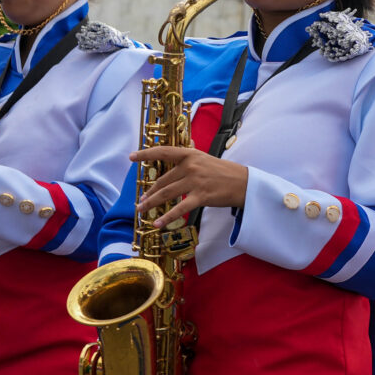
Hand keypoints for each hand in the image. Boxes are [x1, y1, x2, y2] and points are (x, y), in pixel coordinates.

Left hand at [131, 146, 248, 226]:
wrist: (243, 183)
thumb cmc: (224, 172)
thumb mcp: (205, 159)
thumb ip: (190, 157)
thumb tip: (180, 150)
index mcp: (190, 154)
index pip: (164, 151)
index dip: (146, 154)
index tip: (131, 157)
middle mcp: (190, 166)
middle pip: (163, 180)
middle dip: (149, 192)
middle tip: (141, 201)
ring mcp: (195, 181)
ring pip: (166, 194)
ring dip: (151, 204)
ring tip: (142, 210)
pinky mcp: (201, 196)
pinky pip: (179, 208)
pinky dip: (166, 217)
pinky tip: (157, 224)